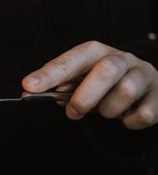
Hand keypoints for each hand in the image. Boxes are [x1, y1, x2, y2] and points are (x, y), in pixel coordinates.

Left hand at [22, 41, 157, 129]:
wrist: (148, 89)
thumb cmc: (108, 85)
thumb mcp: (83, 81)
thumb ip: (61, 86)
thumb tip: (33, 90)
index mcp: (98, 52)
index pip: (72, 60)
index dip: (50, 73)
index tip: (29, 86)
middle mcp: (123, 59)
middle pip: (106, 71)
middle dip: (85, 96)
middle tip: (73, 112)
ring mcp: (144, 75)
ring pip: (125, 93)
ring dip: (109, 110)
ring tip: (107, 110)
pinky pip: (140, 115)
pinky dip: (128, 122)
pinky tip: (126, 115)